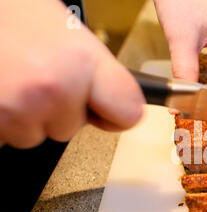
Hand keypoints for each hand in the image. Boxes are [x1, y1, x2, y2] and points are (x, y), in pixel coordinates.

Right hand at [0, 0, 144, 148]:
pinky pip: (4, 138)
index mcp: (82, 61)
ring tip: (9, 77)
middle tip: (35, 74)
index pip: (128, 113)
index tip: (108, 111)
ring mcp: (17, 109)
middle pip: (71, 128)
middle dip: (56, 110)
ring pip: (35, 136)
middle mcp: (52, 89)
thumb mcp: (66, 29)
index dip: (116, 113)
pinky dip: (1, 121)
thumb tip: (115, 101)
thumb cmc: (10, 10)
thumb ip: (95, 71)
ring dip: (24, 115)